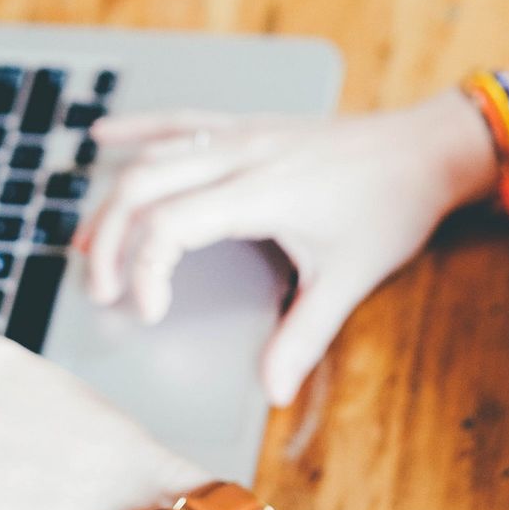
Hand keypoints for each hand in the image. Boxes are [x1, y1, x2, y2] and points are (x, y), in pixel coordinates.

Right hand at [76, 90, 497, 406]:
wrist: (424, 148)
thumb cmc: (390, 206)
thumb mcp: (350, 276)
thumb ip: (304, 335)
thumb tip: (272, 389)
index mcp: (259, 192)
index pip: (169, 225)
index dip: (144, 272)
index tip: (150, 313)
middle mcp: (241, 154)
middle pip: (143, 186)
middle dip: (107, 239)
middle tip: (101, 289)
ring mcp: (243, 134)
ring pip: (155, 155)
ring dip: (113, 197)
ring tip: (84, 241)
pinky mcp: (250, 126)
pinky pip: (182, 120)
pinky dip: (140, 129)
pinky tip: (106, 136)